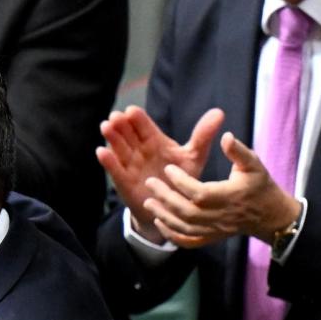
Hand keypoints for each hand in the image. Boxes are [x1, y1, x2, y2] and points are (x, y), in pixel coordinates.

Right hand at [96, 106, 222, 242]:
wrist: (173, 208)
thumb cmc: (182, 178)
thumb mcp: (193, 156)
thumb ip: (202, 136)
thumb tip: (219, 112)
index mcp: (154, 139)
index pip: (143, 125)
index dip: (137, 118)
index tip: (132, 111)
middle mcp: (140, 149)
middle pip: (127, 133)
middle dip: (121, 124)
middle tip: (116, 117)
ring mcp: (130, 164)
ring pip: (118, 147)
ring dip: (111, 137)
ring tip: (106, 127)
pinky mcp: (124, 181)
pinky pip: (115, 169)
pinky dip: (108, 161)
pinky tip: (101, 152)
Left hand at [141, 132, 301, 247]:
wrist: (270, 216)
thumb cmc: (260, 186)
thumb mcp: (254, 165)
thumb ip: (239, 151)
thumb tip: (225, 136)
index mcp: (230, 197)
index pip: (200, 193)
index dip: (182, 182)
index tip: (168, 168)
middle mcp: (221, 217)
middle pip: (188, 212)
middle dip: (166, 198)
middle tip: (150, 182)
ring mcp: (215, 230)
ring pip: (185, 228)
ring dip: (164, 216)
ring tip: (148, 201)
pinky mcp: (212, 238)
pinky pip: (189, 241)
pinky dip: (172, 235)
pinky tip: (159, 223)